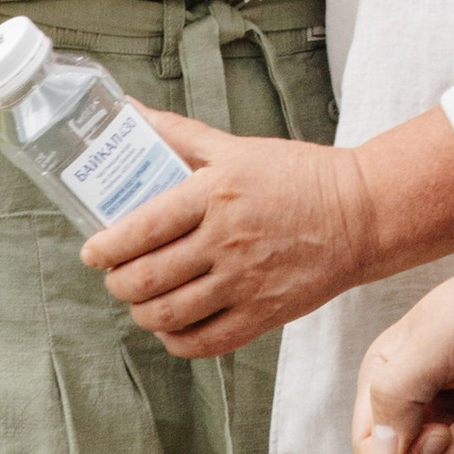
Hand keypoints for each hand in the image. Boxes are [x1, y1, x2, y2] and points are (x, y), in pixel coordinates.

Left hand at [83, 121, 376, 355]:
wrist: (361, 215)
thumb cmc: (299, 176)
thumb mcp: (237, 148)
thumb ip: (180, 135)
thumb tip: (131, 112)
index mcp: (216, 194)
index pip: (142, 227)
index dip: (106, 246)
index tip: (92, 252)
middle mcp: (227, 240)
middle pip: (148, 278)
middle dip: (118, 283)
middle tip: (114, 276)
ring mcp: (246, 282)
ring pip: (169, 313)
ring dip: (141, 312)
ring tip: (140, 300)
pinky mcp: (264, 315)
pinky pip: (204, 341)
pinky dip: (175, 339)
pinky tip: (171, 325)